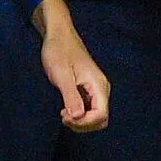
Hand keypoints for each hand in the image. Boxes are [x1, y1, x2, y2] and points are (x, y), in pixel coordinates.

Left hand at [38, 0, 110, 129]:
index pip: (101, 115)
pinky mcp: (89, 90)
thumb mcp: (62, 75)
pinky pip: (89, 110)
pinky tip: (66, 109)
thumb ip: (71, 96)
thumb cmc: (59, 51)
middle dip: (83, 124)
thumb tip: (77, 116)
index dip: (84, 122)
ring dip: (80, 121)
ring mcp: (96, 90)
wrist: (58, 36)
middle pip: (101, 119)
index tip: (65, 115)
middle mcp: (101, 89)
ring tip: (63, 113)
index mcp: (99, 85)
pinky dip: (79, 115)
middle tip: (63, 116)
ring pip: (95, 117)